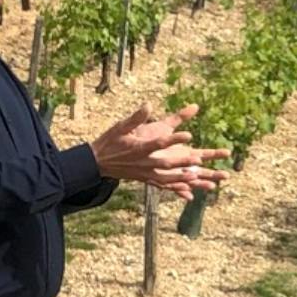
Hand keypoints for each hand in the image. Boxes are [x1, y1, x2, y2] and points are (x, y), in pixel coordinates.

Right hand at [90, 104, 229, 199]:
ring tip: (197, 177)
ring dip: (182, 178)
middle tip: (198, 160)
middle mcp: (142, 163)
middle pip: (165, 164)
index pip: (158, 144)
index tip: (188, 135)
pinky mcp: (145, 180)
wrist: (98, 162)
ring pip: (166, 179)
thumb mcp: (120, 127)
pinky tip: (189, 191)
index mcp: (138, 148)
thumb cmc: (110, 142)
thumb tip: (148, 105)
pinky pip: (162, 186)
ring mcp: (144, 174)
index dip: (174, 140)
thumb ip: (135, 118)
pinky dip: (175, 189)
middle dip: (182, 163)